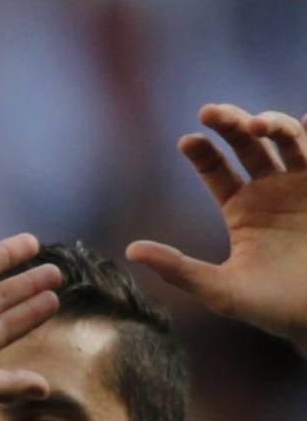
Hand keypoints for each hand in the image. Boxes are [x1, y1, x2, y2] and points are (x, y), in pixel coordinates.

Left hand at [130, 106, 306, 348]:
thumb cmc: (272, 308)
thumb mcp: (219, 290)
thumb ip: (178, 269)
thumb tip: (130, 250)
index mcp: (241, 209)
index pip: (216, 169)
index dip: (203, 152)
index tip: (187, 141)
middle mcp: (272, 190)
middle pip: (249, 144)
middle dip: (231, 124)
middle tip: (211, 112)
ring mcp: (304, 186)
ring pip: (288, 140)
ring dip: (273, 124)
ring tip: (255, 125)